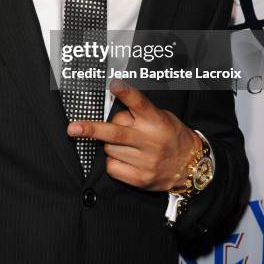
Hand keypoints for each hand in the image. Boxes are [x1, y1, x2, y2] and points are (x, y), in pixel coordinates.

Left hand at [66, 79, 201, 190]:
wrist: (190, 165)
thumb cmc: (169, 135)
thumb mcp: (160, 117)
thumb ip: (137, 114)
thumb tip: (110, 113)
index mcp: (156, 121)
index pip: (139, 103)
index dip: (125, 93)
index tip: (113, 84)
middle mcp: (150, 140)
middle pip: (115, 133)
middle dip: (92, 130)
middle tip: (73, 128)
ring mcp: (145, 161)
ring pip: (110, 149)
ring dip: (109, 145)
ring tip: (125, 144)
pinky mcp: (140, 179)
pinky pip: (112, 167)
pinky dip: (113, 161)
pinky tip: (125, 158)